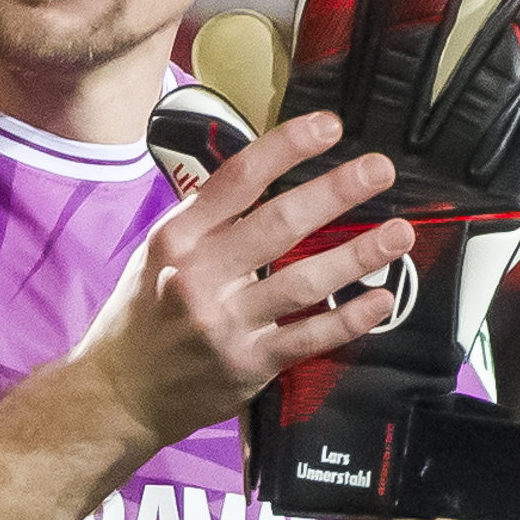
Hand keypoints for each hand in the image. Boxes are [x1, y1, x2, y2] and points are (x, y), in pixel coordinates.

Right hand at [76, 113, 410, 447]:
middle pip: (278, 224)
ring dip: (358, 255)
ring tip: (400, 233)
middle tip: (380, 169)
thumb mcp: (159, 253)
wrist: (118, 394)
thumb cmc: (144, 315)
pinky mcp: (247, 365)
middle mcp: (199, 276)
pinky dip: (348, 319)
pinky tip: (382, 300)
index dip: (287, 147)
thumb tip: (269, 171)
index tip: (330, 126)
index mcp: (178, 237)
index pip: (238, 178)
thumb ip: (209, 220)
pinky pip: (308, 337)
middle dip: (335, 192)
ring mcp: (225, 323)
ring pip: (303, 281)